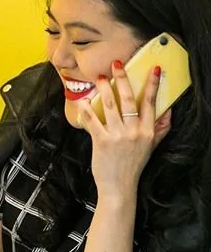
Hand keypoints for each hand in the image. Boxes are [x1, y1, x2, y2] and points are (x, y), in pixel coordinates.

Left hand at [77, 61, 170, 200]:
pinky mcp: (102, 141)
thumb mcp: (151, 147)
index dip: (152, 84)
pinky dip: (87, 109)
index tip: (153, 69)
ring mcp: (117, 136)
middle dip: (123, 79)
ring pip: (111, 106)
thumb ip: (160, 129)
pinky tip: (83, 100)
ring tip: (100, 78)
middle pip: (129, 99)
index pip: (151, 103)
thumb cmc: (133, 165)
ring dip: (105, 89)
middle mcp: (134, 132)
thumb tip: (168, 112)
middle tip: (116, 64)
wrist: (119, 187)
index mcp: (147, 131)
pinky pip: (93, 120)